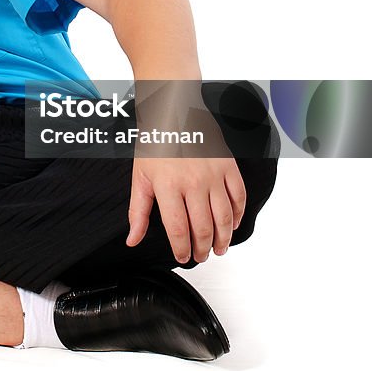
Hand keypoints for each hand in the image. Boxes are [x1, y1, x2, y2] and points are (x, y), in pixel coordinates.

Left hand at [126, 155, 245, 262]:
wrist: (173, 113)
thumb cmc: (155, 144)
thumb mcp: (140, 178)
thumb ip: (138, 212)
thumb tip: (133, 239)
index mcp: (168, 186)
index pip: (178, 228)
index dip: (182, 249)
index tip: (183, 257)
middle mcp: (193, 182)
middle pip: (203, 227)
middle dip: (203, 248)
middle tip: (201, 256)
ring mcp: (213, 175)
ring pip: (224, 217)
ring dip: (223, 239)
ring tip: (218, 249)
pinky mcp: (228, 167)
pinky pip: (239, 198)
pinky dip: (238, 216)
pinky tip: (232, 225)